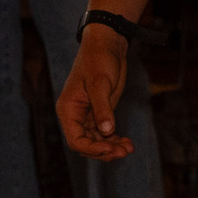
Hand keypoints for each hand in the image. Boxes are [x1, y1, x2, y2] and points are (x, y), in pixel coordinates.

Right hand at [56, 30, 135, 160]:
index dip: (92, 148)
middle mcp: (75, 116)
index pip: (75, 140)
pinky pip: (105, 134)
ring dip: (112, 147)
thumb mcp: (100, 83)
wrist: (108, 45)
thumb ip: (102, 108)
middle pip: (87, 144)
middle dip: (104, 150)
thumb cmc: (99, 59)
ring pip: (97, 141)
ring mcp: (87, 116)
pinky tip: (128, 143)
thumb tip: (106, 131)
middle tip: (124, 151)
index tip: (110, 148)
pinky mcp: (100, 113)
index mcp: (68, 110)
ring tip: (129, 148)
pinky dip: (115, 140)